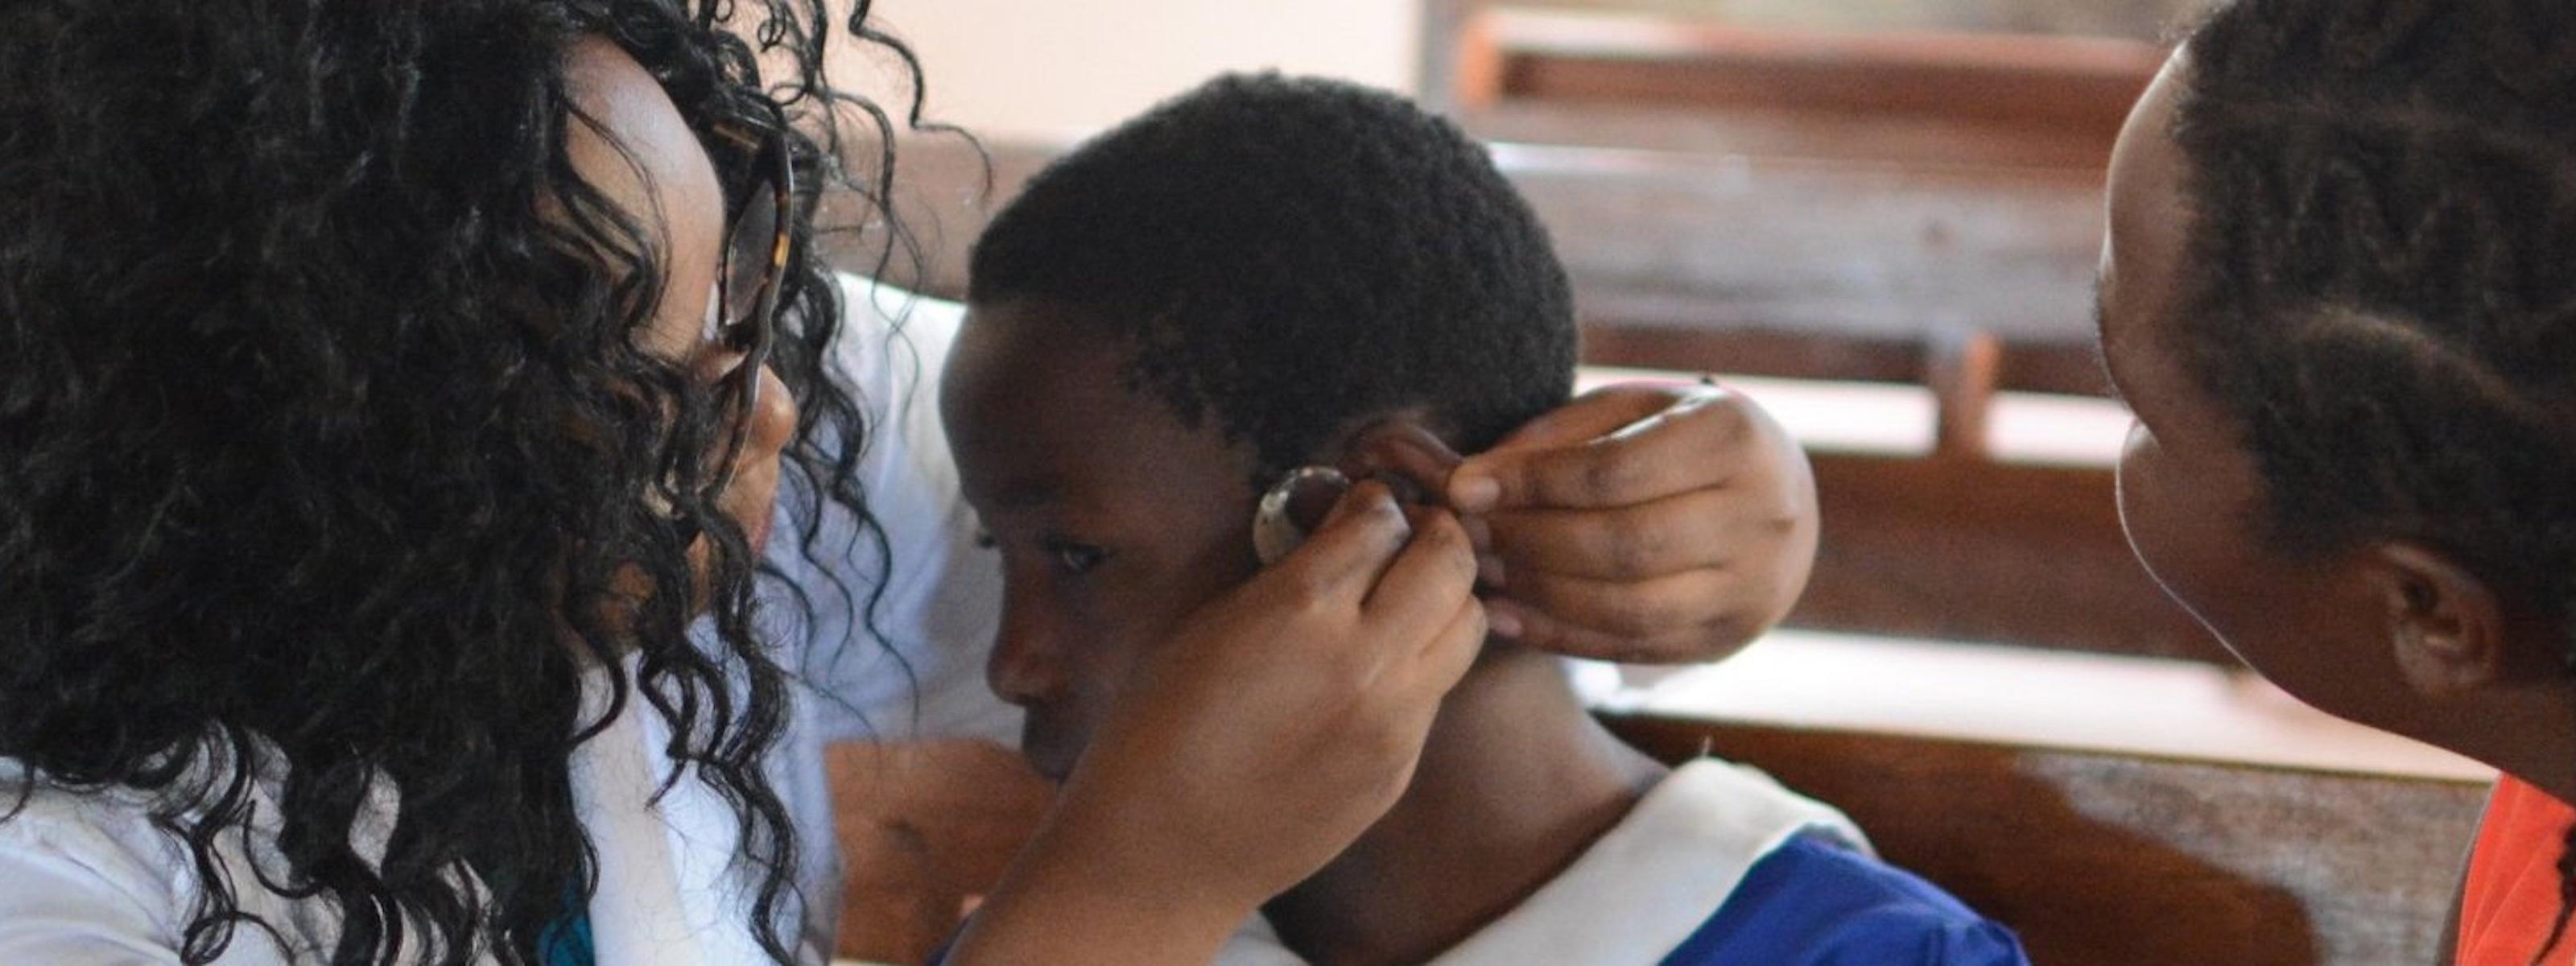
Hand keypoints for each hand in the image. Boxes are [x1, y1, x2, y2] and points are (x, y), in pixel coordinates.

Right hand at [947, 482, 1484, 964]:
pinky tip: (1382, 665)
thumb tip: (1329, 528)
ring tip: (1411, 595)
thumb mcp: (1203, 625)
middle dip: (1434, 531)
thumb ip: (1279, 573)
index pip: (1378, 521)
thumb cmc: (1156, 731)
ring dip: (1447, 595)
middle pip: (1449, 561)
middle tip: (1409, 531)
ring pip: (1469, 624)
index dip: (1371, 501)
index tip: (1361, 503)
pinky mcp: (1400, 768)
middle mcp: (1363, 660)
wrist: (1160, 856)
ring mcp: (1392, 720)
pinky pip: (1439, 690)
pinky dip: (1424, 661)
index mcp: (1300, 610)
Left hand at [1447, 383, 1817, 662]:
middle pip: (1622, 545)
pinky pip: (1631, 648)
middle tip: (1467, 536)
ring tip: (1483, 574)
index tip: (1463, 487)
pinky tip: (1505, 616)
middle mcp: (1762, 516)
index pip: (1615, 471)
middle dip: (1529, 542)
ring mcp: (1753, 587)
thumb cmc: (1677, 436)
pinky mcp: (1728, 639)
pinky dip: (1558, 636)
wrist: (1775, 495)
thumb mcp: (1630, 409)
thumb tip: (1465, 481)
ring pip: (1627, 608)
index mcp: (1734, 437)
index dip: (1530, 483)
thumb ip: (1554, 439)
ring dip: (1539, 595)